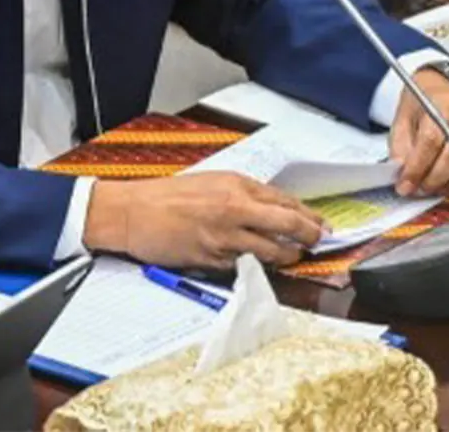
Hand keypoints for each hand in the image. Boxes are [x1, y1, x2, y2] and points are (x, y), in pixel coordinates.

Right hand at [83, 172, 324, 269]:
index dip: (308, 215)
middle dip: (310, 236)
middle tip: (318, 242)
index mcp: (234, 185)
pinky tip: (258, 264)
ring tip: (291, 257)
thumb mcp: (207, 183)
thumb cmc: (162, 197)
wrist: (129, 212)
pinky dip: (255, 266)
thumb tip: (269, 210)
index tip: (319, 224)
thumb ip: (239, 195)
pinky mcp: (213, 257)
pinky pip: (245, 265)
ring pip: (273, 251)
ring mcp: (225, 235)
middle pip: (289, 224)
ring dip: (287, 256)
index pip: (284, 200)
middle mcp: (234, 207)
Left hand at [391, 68, 448, 195]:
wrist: (438, 92)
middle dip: (437, 178)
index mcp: (439, 105)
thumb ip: (400, 147)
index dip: (417, 167)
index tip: (406, 185)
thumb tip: (401, 173)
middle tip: (422, 189)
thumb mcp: (401, 122)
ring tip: (442, 189)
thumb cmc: (421, 109)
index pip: (431, 140)